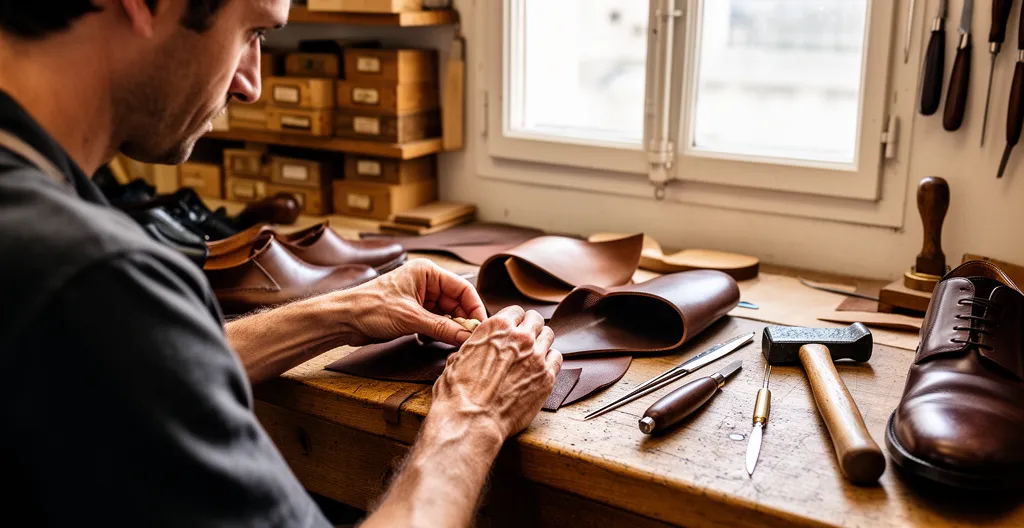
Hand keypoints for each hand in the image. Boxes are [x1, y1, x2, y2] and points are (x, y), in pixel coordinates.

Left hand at [343, 259, 486, 345]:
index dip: (475, 308)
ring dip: (451, 328)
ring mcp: (419, 298)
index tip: (481, 327)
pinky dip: (440, 332)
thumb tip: (467, 337)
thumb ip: (442, 328)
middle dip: (463, 320)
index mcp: (427, 272)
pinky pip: (435, 322)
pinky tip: (441, 341)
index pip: (463, 288)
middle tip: (470, 340)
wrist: (343, 319)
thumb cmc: (370, 308)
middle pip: (457, 302)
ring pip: (447, 314)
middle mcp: (426, 282)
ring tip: (456, 342)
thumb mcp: (411, 318)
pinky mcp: (413, 312)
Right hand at [430, 307, 562, 440]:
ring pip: (549, 336)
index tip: (513, 328)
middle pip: (536, 320)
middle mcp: (520, 337)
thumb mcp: (458, 359)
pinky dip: (550, 361)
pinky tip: (541, 368)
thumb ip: (473, 347)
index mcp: (497, 327)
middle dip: (531, 327)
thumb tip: (473, 349)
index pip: (516, 311)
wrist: (472, 419)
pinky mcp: (547, 377)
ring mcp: (537, 357)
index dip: (514, 320)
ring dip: (541, 342)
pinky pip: (557, 359)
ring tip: (534, 353)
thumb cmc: (459, 393)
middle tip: (526, 339)